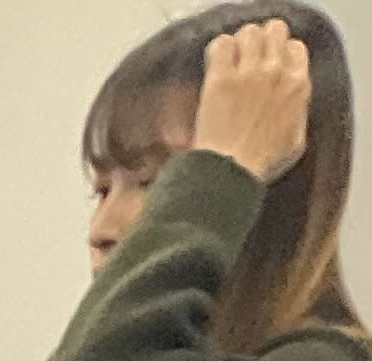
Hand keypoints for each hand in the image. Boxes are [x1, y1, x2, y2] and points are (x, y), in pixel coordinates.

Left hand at [192, 18, 310, 182]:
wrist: (230, 175)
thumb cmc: (259, 166)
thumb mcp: (294, 143)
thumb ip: (297, 113)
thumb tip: (294, 103)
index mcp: (297, 86)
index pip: (295, 47)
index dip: (281, 55)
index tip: (271, 66)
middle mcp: (275, 73)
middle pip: (274, 31)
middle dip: (262, 42)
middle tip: (250, 58)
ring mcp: (248, 74)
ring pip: (249, 33)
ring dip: (240, 44)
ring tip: (232, 62)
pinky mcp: (221, 79)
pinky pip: (222, 45)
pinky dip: (218, 50)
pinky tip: (216, 65)